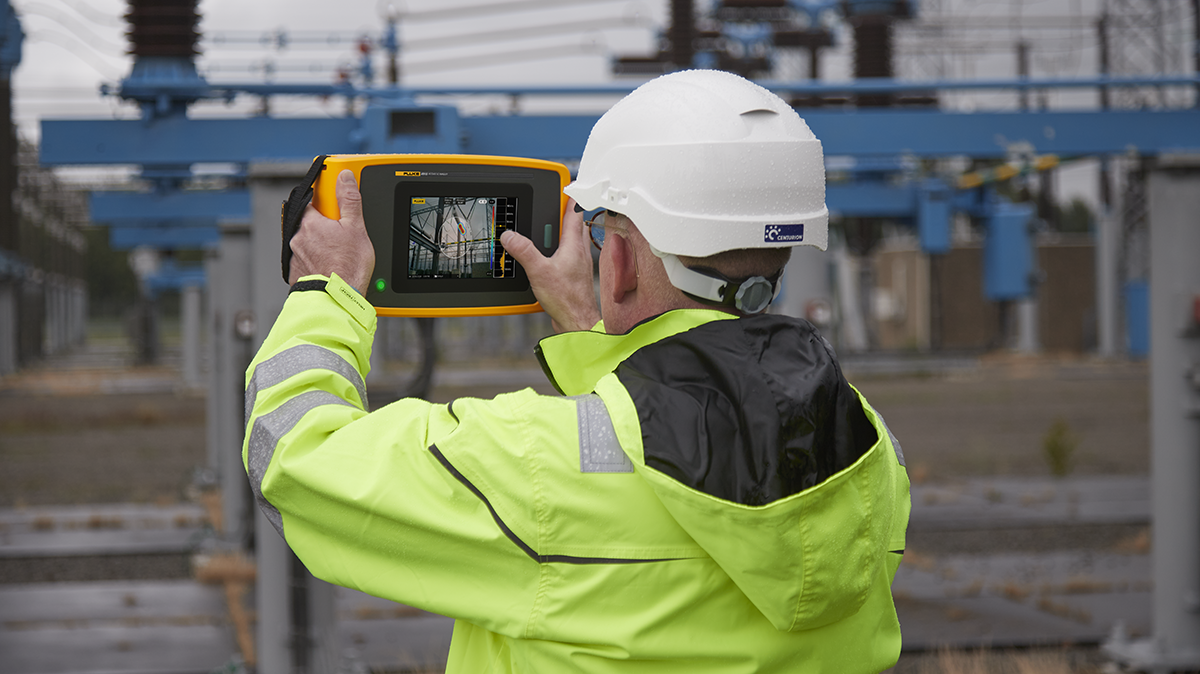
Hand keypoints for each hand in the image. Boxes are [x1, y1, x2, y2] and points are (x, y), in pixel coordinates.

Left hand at [288, 170, 374, 296]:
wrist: (337, 298)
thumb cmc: (347, 267)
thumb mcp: (356, 227)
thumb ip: (348, 199)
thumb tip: (344, 177)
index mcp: (309, 222)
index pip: (313, 201)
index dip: (327, 203)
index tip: (336, 206)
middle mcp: (297, 237)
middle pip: (311, 223)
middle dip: (326, 226)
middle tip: (344, 235)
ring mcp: (295, 256)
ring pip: (309, 243)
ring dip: (321, 245)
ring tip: (341, 254)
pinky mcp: (296, 272)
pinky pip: (306, 260)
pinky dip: (317, 261)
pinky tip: (332, 266)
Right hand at [500, 198, 600, 332]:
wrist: (577, 323)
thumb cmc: (567, 299)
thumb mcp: (539, 271)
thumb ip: (524, 251)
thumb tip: (510, 236)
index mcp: (573, 245)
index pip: (575, 212)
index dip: (570, 197)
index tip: (566, 185)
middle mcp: (578, 252)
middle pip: (572, 224)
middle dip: (561, 214)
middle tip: (548, 207)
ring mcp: (577, 264)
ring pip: (570, 241)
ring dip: (559, 234)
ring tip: (544, 232)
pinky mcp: (573, 276)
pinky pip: (565, 257)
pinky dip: (556, 252)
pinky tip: (545, 259)